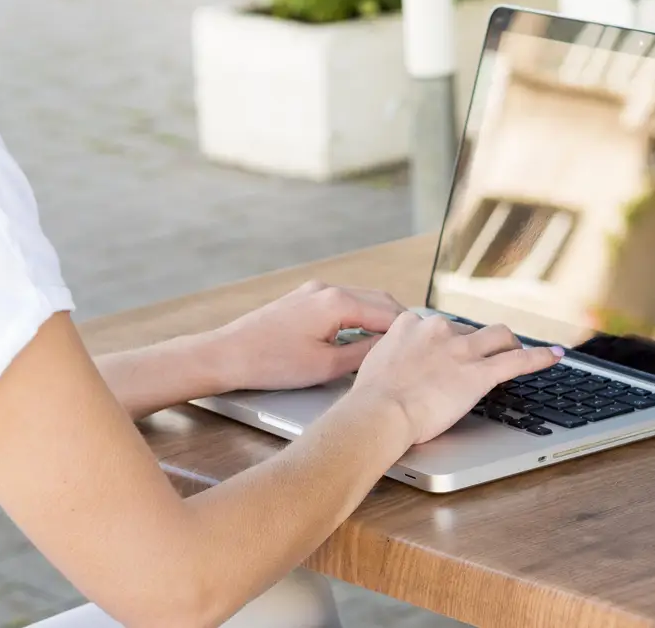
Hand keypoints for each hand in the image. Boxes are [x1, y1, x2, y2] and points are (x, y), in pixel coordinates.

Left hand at [208, 280, 406, 392]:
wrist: (229, 354)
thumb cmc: (272, 362)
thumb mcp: (326, 366)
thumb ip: (363, 355)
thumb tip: (388, 350)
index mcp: (337, 302)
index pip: (388, 312)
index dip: (409, 331)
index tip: (426, 346)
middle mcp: (327, 289)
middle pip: (378, 300)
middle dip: (398, 321)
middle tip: (416, 345)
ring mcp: (313, 291)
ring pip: (360, 300)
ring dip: (378, 318)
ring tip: (393, 344)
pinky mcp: (302, 299)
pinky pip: (341, 303)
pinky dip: (358, 316)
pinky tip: (361, 337)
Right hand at [350, 312, 563, 446]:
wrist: (380, 411)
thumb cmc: (371, 397)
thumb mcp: (375, 364)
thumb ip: (392, 356)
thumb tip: (395, 366)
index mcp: (409, 325)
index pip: (436, 324)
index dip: (445, 339)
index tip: (448, 349)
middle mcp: (437, 329)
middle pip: (468, 328)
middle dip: (476, 343)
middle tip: (479, 359)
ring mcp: (460, 349)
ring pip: (497, 335)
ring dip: (508, 343)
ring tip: (515, 352)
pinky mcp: (479, 372)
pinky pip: (517, 361)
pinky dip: (539, 357)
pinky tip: (554, 355)